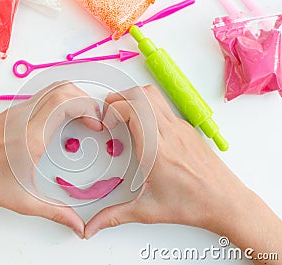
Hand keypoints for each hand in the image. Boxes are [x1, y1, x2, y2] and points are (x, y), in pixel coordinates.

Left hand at [0, 81, 101, 237]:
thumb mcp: (24, 201)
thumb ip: (56, 212)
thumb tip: (77, 225)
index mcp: (31, 137)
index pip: (66, 103)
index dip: (89, 108)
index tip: (98, 123)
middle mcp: (24, 117)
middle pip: (63, 89)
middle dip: (86, 100)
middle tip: (94, 119)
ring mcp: (17, 111)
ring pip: (52, 88)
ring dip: (72, 97)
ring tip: (81, 117)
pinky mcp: (12, 111)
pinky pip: (41, 95)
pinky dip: (59, 99)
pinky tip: (61, 119)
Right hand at [85, 85, 250, 237]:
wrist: (226, 202)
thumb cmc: (193, 204)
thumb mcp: (148, 210)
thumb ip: (115, 216)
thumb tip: (94, 225)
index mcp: (156, 149)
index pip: (132, 109)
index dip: (112, 108)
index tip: (105, 120)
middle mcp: (170, 132)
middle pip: (142, 94)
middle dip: (120, 96)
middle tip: (110, 110)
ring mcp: (181, 128)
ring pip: (155, 96)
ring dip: (136, 98)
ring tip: (124, 114)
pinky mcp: (188, 130)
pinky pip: (164, 108)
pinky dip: (148, 108)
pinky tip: (144, 129)